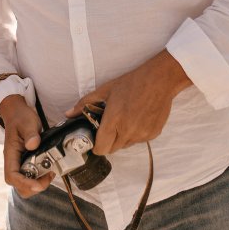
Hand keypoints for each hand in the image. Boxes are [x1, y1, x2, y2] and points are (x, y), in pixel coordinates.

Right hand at [0, 95, 52, 197]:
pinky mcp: (25, 163)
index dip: (24, 183)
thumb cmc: (20, 117)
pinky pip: (30, 177)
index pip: (12, 176)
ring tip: (50, 174)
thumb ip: (30, 133)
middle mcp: (13, 162)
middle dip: (33, 187)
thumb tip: (33, 144)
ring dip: (37, 184)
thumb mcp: (27, 122)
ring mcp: (18, 163)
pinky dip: (39, 178)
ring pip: (24, 184)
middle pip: (18, 185)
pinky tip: (49, 170)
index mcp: (10, 154)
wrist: (17, 113)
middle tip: (48, 177)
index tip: (38, 184)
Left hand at [66, 50, 191, 154]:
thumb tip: (68, 114)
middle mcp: (128, 132)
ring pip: (126, 145)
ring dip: (122, 137)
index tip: (96, 138)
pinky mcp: (153, 134)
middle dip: (108, 141)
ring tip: (125, 119)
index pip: (101, 148)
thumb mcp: (105, 90)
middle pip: (113, 149)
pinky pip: (139, 140)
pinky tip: (137, 118)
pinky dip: (136, 134)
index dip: (96, 145)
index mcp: (114, 121)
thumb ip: (84, 104)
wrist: (159, 80)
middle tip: (110, 126)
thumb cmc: (131, 83)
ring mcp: (142, 135)